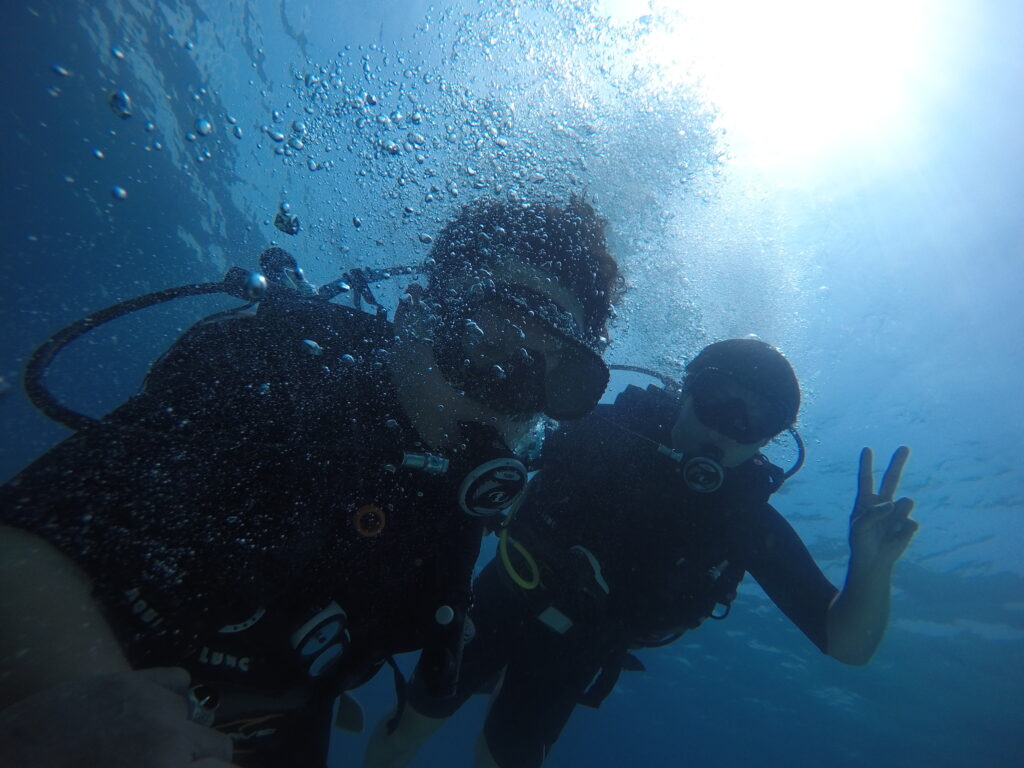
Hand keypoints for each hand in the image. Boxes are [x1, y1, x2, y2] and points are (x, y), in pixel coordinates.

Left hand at [0, 667, 235, 767]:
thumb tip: (195, 765)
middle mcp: (170, 735)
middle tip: (169, 766)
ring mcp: (153, 703)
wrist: (15, 759)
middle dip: (200, 760)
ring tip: (145, 744)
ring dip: (179, 730)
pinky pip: (179, 680)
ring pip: (193, 715)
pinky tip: (147, 711)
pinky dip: (171, 694)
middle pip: (219, 745)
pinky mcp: (133, 680)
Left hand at [849, 446, 918, 569]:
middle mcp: (882, 503)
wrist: (873, 562)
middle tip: (904, 447)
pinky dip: (903, 530)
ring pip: (905, 502)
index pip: (866, 479)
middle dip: (897, 463)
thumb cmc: (861, 543)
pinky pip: (910, 522)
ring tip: (888, 528)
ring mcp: (896, 513)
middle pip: (891, 479)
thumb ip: (872, 513)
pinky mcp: (907, 525)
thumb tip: (891, 503)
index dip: (866, 465)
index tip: (867, 449)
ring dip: (899, 513)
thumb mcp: (859, 528)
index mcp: (866, 501)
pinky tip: (895, 538)